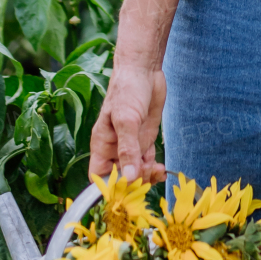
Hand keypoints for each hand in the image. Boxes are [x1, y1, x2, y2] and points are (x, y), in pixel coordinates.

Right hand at [88, 55, 166, 183]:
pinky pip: (147, 161)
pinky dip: (154, 168)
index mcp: (102, 144)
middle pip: (120, 177)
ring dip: (146, 177)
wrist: (144, 70)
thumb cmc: (127, 90)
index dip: (109, 187)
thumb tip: (130, 177)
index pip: (98, 176)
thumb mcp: (126, 120)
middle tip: (148, 175)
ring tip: (157, 170)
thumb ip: (128, 149)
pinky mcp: (145, 139)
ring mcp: (131, 144)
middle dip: (134, 182)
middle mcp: (115, 147)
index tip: (126, 189)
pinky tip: (161, 168)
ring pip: (136, 171)